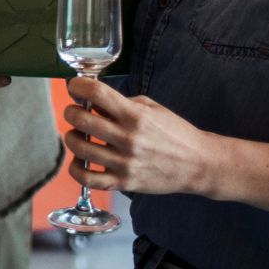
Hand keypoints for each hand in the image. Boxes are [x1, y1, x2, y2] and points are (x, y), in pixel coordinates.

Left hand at [62, 76, 215, 197]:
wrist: (197, 164)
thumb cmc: (175, 132)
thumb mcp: (151, 107)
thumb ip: (123, 103)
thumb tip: (94, 102)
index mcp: (135, 115)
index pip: (97, 93)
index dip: (79, 85)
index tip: (75, 86)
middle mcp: (128, 138)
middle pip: (82, 120)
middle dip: (71, 111)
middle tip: (74, 110)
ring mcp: (125, 163)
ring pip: (80, 148)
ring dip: (72, 137)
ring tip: (76, 134)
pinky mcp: (124, 183)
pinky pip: (89, 179)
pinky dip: (76, 169)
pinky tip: (79, 160)